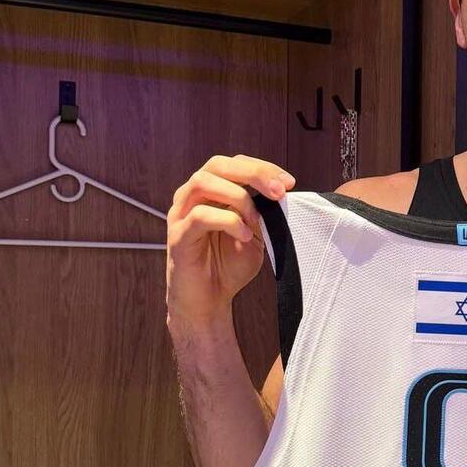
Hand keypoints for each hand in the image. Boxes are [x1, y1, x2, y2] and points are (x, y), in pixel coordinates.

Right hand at [166, 154, 294, 329]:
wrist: (208, 302)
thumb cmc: (227, 266)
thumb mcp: (255, 234)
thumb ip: (263, 214)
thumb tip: (282, 195)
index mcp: (211, 192)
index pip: (235, 164)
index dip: (263, 168)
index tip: (289, 183)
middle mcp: (192, 197)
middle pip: (218, 165)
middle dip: (253, 173)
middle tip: (278, 192)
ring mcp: (180, 214)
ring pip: (203, 182)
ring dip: (237, 197)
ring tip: (256, 220)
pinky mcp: (177, 236)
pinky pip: (199, 215)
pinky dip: (228, 221)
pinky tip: (244, 235)